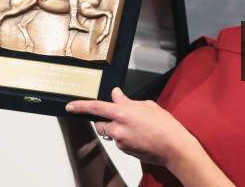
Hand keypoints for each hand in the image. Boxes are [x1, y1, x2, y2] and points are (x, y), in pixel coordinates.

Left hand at [65, 88, 198, 167]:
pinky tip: (139, 135)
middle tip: (120, 116)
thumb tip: (117, 95)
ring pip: (110, 133)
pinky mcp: (125, 151)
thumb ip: (128, 101)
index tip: (70, 106)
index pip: (96, 107)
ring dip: (116, 128)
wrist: (174, 147)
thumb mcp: (147, 105)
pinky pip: (118, 142)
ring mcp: (121, 141)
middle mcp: (118, 128)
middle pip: (100, 123)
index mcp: (123, 113)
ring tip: (135, 126)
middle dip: (105, 119)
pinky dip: (124, 137)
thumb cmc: (165, 125)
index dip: (80, 106)